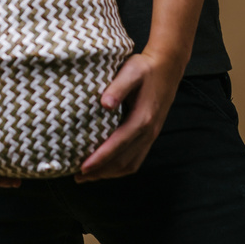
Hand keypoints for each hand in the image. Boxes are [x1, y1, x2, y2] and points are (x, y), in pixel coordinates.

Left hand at [74, 51, 183, 182]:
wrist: (167, 67)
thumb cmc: (145, 68)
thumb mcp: (131, 71)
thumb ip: (118, 87)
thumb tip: (104, 103)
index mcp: (142, 118)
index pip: (118, 144)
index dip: (100, 158)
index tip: (82, 167)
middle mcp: (148, 132)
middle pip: (123, 161)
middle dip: (100, 171)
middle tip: (78, 176)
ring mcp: (151, 136)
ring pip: (130, 164)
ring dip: (109, 173)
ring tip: (88, 176)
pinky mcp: (150, 135)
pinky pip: (136, 159)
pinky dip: (120, 168)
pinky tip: (106, 167)